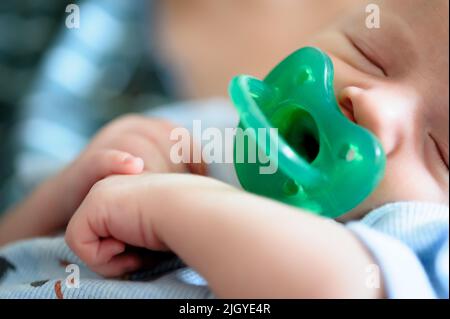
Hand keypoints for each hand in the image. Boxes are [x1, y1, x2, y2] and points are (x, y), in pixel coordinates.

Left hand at [65, 173, 231, 276]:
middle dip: (116, 257)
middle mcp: (114, 189)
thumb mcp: (159, 231)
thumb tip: (131, 258)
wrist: (190, 210)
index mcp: (130, 193)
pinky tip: (126, 246)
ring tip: (136, 254)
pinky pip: (78, 242)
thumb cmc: (187, 223)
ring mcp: (101, 193)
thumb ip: (140, 237)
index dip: (124, 253)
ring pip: (86, 243)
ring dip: (111, 260)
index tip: (145, 258)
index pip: (111, 232)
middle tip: (141, 258)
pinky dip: (101, 257)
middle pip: (97, 237)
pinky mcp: (93, 203)